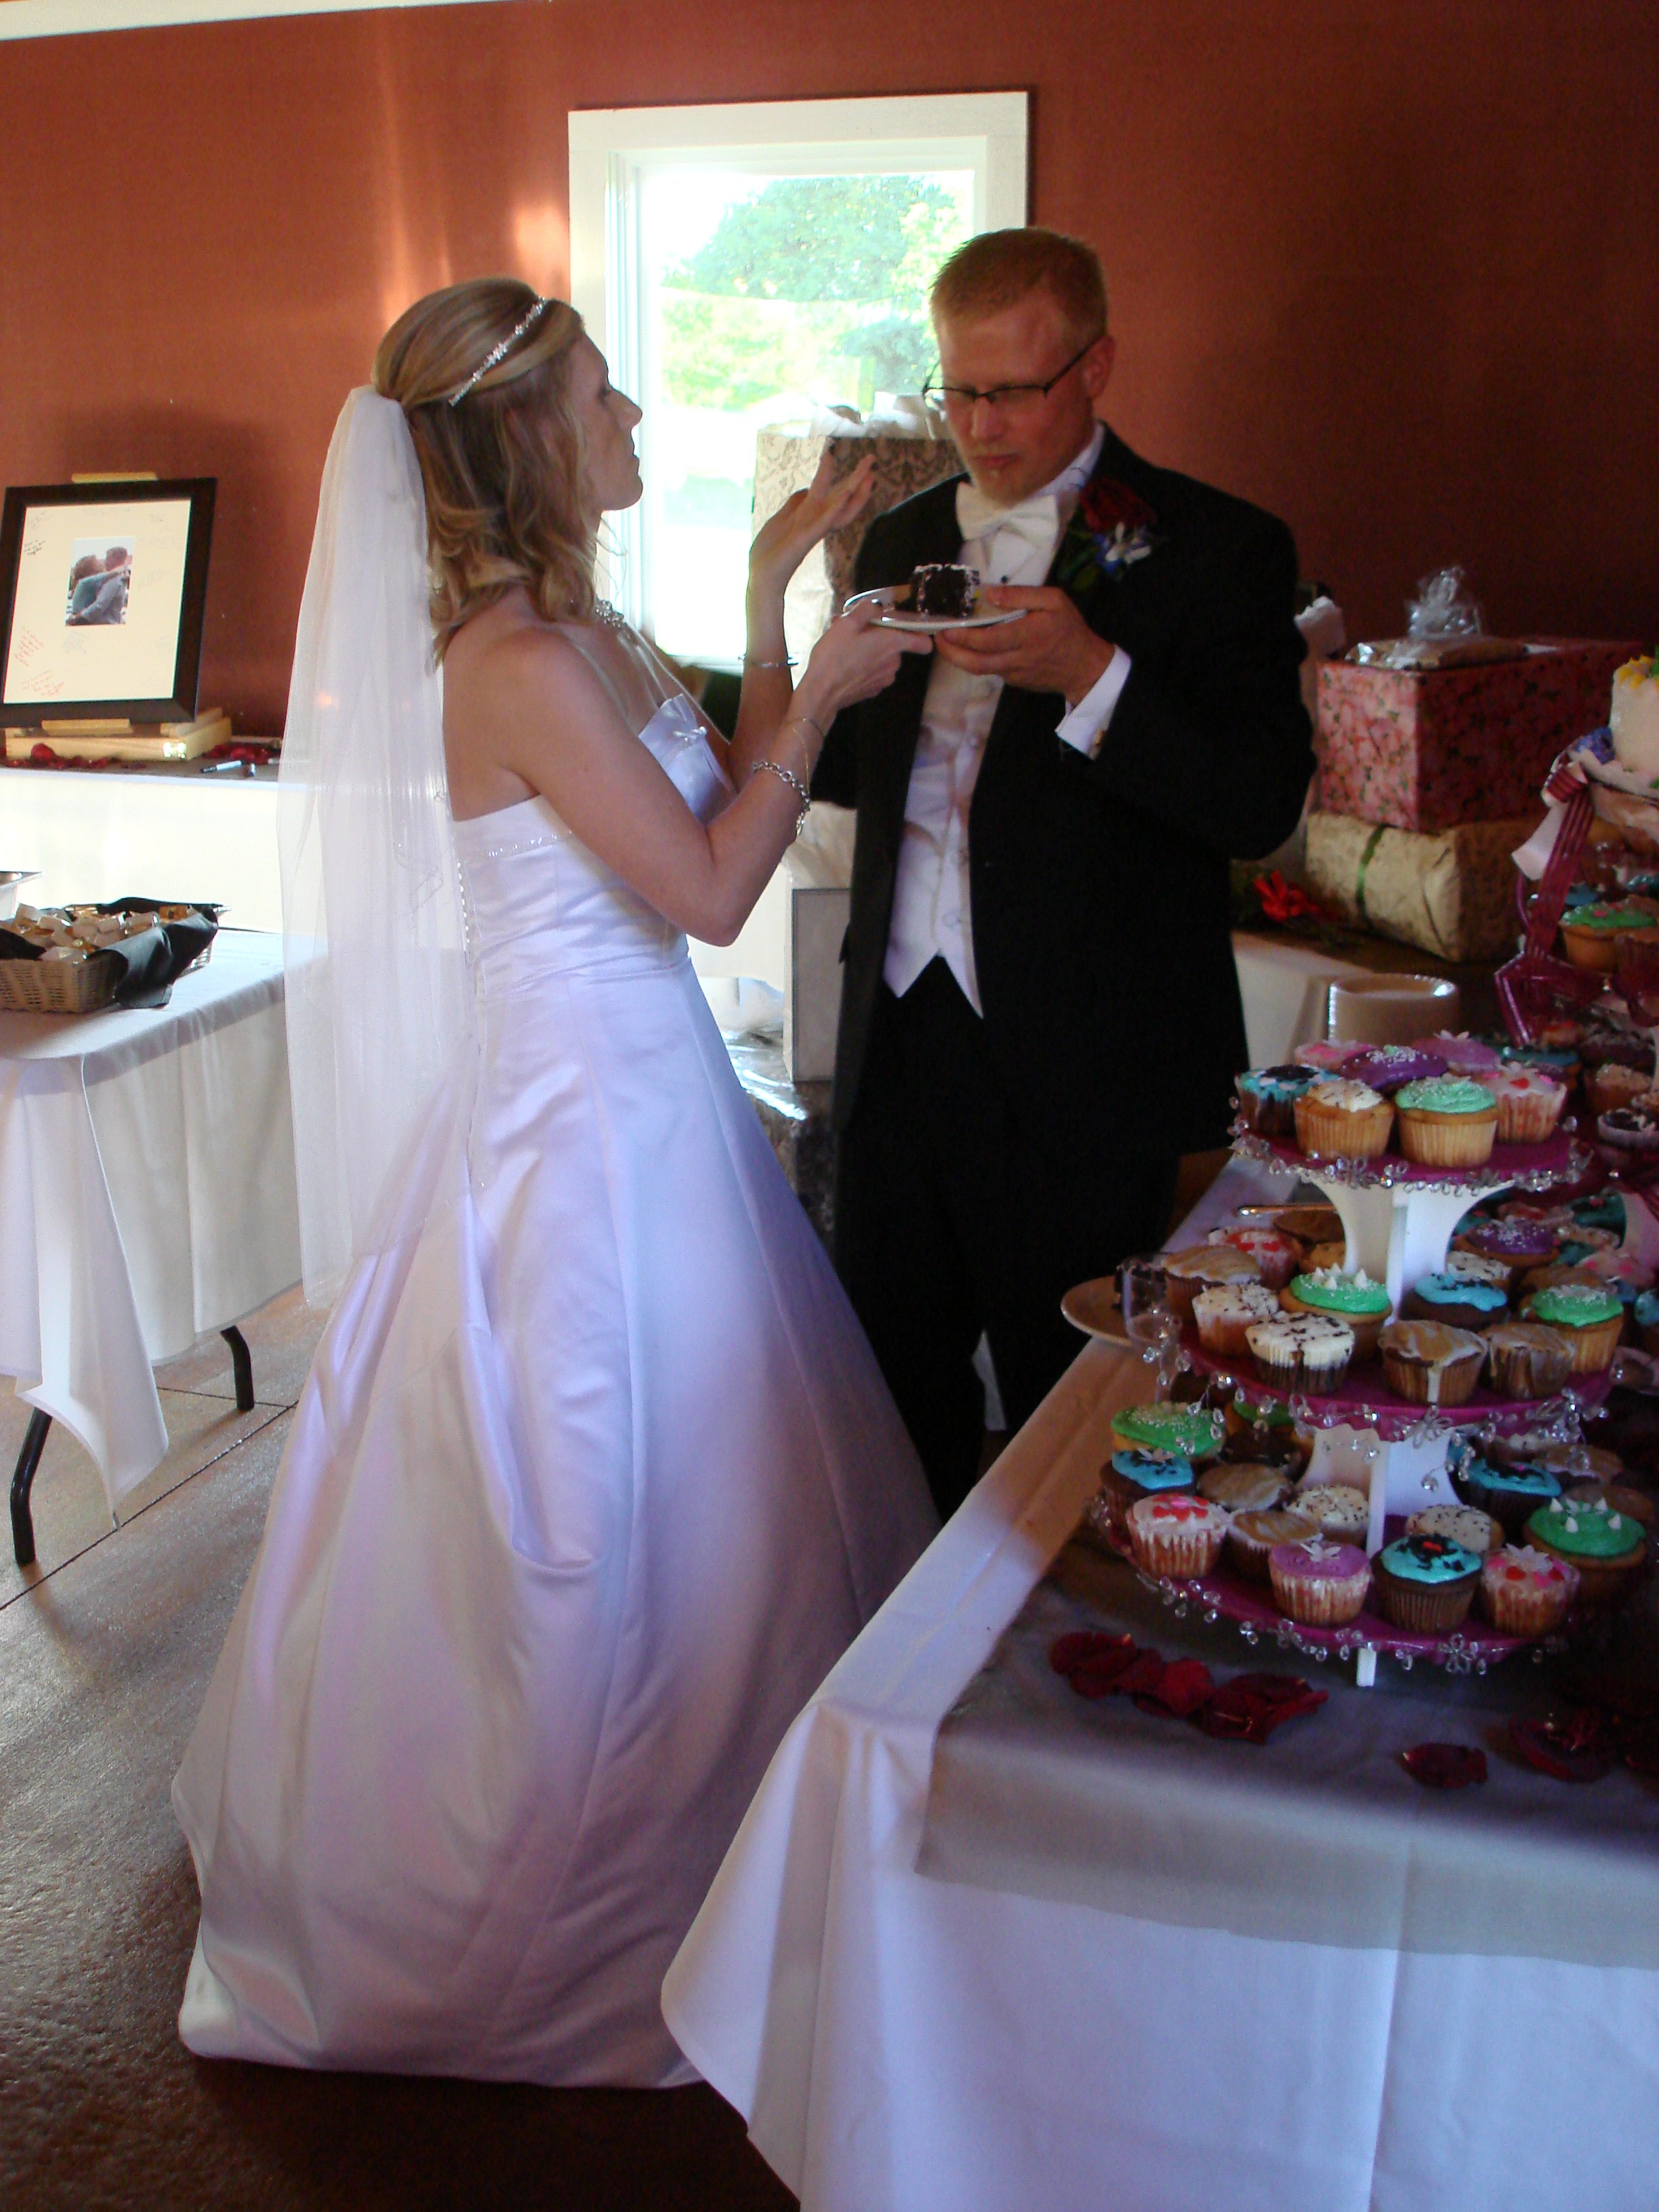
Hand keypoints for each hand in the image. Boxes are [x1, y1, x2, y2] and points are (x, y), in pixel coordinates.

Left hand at [748, 451, 875, 597]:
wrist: (761, 576)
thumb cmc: (769, 552)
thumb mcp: (780, 519)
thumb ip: (793, 505)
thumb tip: (804, 490)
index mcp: (810, 518)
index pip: (834, 497)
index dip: (844, 480)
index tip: (856, 462)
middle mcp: (815, 523)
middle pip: (843, 499)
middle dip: (857, 479)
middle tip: (871, 459)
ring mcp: (812, 530)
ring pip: (838, 508)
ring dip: (853, 491)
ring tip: (867, 474)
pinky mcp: (805, 538)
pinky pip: (823, 522)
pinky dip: (834, 509)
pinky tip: (844, 496)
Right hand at [800, 597, 930, 717]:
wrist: (821, 692)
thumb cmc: (834, 655)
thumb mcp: (846, 623)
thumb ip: (866, 610)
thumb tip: (876, 606)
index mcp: (892, 644)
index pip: (923, 642)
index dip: (918, 634)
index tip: (905, 628)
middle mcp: (894, 663)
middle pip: (896, 646)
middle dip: (878, 636)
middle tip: (855, 630)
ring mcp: (884, 680)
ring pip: (883, 659)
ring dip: (868, 649)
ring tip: (844, 644)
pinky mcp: (873, 690)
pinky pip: (874, 672)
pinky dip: (863, 665)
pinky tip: (844, 662)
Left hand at [933, 584, 1114, 703]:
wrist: (1084, 667)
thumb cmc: (1070, 629)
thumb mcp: (1054, 601)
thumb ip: (1022, 595)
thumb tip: (991, 594)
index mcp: (1027, 636)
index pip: (988, 640)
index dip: (963, 637)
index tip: (945, 627)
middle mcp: (1017, 658)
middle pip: (976, 662)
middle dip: (951, 652)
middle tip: (937, 637)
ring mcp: (1014, 674)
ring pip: (979, 669)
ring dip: (958, 658)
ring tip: (945, 643)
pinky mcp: (1014, 681)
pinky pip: (990, 670)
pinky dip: (975, 660)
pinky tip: (968, 648)